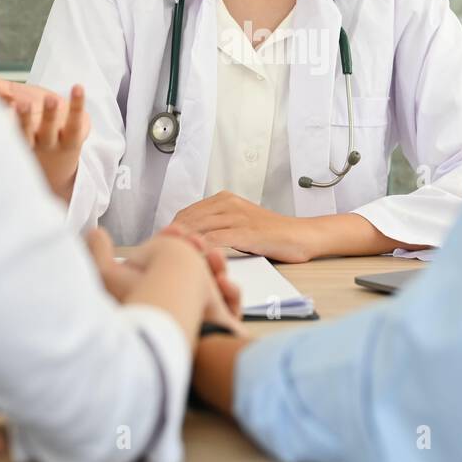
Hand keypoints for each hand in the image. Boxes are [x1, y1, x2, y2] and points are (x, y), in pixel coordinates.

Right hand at [0, 67, 88, 203]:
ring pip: (50, 129)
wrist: (58, 162)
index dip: (0, 116)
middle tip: (19, 104)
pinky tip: (78, 88)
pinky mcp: (72, 137)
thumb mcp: (13, 110)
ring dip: (49, 114)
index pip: (4, 125)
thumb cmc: (31, 128)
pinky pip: (75, 121)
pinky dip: (77, 104)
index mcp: (12, 135)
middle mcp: (31, 141)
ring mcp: (52, 141)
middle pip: (25, 132)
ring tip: (50, 99)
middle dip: (22, 119)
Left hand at [88, 226, 242, 333]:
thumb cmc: (150, 302)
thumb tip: (95, 234)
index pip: (162, 265)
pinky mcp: (218, 333)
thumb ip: (99, 254)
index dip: (171, 243)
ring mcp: (196, 323)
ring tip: (214, 259)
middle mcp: (171, 310)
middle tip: (199, 244)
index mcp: (148, 295)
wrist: (182, 330)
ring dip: (215, 268)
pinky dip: (230, 294)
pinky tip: (223, 285)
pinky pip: (228, 308)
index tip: (177, 231)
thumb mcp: (108, 275)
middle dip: (196, 253)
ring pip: (211, 288)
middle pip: (190, 273)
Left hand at [169, 191, 313, 262]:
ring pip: (198, 229)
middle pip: (188, 220)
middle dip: (171, 239)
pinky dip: (201, 250)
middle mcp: (229, 204)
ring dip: (182, 245)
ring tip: (170, 261)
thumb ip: (219, 226)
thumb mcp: (240, 224)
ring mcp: (238, 217)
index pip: (186, 214)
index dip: (171, 232)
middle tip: (159, 257)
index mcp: (225, 199)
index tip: (160, 248)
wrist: (301, 236)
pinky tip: (193, 262)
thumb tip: (192, 239)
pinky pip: (216, 240)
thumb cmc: (272, 235)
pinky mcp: (247, 233)